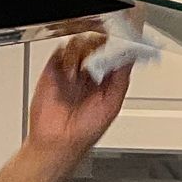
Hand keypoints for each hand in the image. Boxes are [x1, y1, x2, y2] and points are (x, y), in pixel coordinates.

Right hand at [26, 32, 131, 162]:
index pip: (113, 55)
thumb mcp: (112, 105)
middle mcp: (88, 75)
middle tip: (104, 40)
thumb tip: (129, 59)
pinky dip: (65, 54)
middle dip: (100, 41)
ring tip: (86, 56)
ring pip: (77, 45)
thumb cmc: (85, 131)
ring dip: (82, 46)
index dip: (118, 46)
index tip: (122, 38)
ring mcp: (69, 72)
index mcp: (105, 82)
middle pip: (95, 46)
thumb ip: (121, 80)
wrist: (58, 142)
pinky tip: (71, 66)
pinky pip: (58, 53)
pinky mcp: (52, 73)